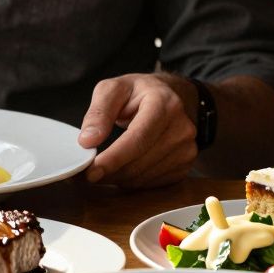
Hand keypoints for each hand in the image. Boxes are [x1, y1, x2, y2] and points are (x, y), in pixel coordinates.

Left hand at [77, 74, 197, 188]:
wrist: (168, 97)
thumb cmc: (138, 92)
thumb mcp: (113, 90)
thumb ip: (98, 113)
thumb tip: (87, 141)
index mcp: (164, 104)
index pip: (138, 139)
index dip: (114, 158)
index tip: (91, 172)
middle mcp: (181, 128)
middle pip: (141, 162)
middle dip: (110, 172)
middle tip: (86, 174)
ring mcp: (187, 149)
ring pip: (145, 177)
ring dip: (118, 178)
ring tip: (101, 169)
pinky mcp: (185, 165)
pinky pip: (152, 183)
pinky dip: (131, 181)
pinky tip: (121, 170)